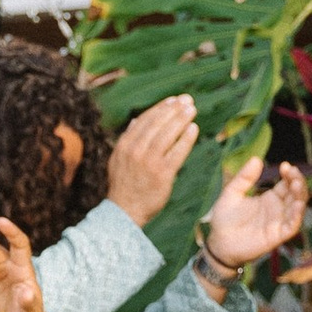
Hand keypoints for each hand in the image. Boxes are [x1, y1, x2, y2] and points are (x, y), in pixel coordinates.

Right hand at [103, 95, 197, 228]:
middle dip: (174, 109)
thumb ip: (127, 140)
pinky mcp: (162, 174)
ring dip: (181, 119)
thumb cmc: (124, 185)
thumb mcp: (118, 160)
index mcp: (124, 145)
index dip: (160, 108)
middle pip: (157, 124)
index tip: (173, 100)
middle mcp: (135, 151)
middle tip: (187, 100)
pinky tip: (194, 129)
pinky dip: (186, 139)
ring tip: (192, 109)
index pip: (144, 120)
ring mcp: (149, 162)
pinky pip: (177, 153)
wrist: (124, 212)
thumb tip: (134, 121)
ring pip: (167, 135)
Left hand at [203, 153, 308, 271]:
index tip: (285, 166)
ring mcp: (279, 222)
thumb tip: (256, 159)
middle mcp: (278, 209)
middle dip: (297, 182)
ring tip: (297, 184)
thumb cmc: (224, 219)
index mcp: (269, 198)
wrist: (219, 243)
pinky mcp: (277, 236)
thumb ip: (244, 178)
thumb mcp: (232, 193)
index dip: (289, 174)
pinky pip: (292, 226)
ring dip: (300, 195)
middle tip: (292, 173)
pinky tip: (298, 204)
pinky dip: (297, 215)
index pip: (287, 184)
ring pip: (298, 208)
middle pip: (296, 194)